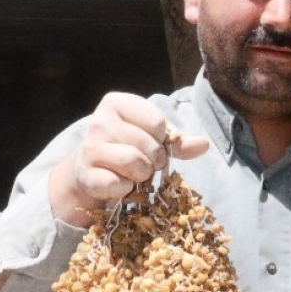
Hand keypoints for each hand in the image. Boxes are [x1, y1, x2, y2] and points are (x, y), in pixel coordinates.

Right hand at [49, 92, 209, 225]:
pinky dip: (125, 189)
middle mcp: (99, 121)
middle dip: (154, 160)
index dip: (162, 139)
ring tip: (133, 173)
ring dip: (142, 175)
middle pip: (149, 145)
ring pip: (136, 163)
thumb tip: (204, 144)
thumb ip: (177, 141)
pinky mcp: (86, 174)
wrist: (91, 173)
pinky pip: (119, 184)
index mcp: (116, 103)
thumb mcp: (151, 138)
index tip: (151, 142)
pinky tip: (118, 184)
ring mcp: (90, 148)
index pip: (158, 122)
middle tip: (144, 163)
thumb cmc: (126, 149)